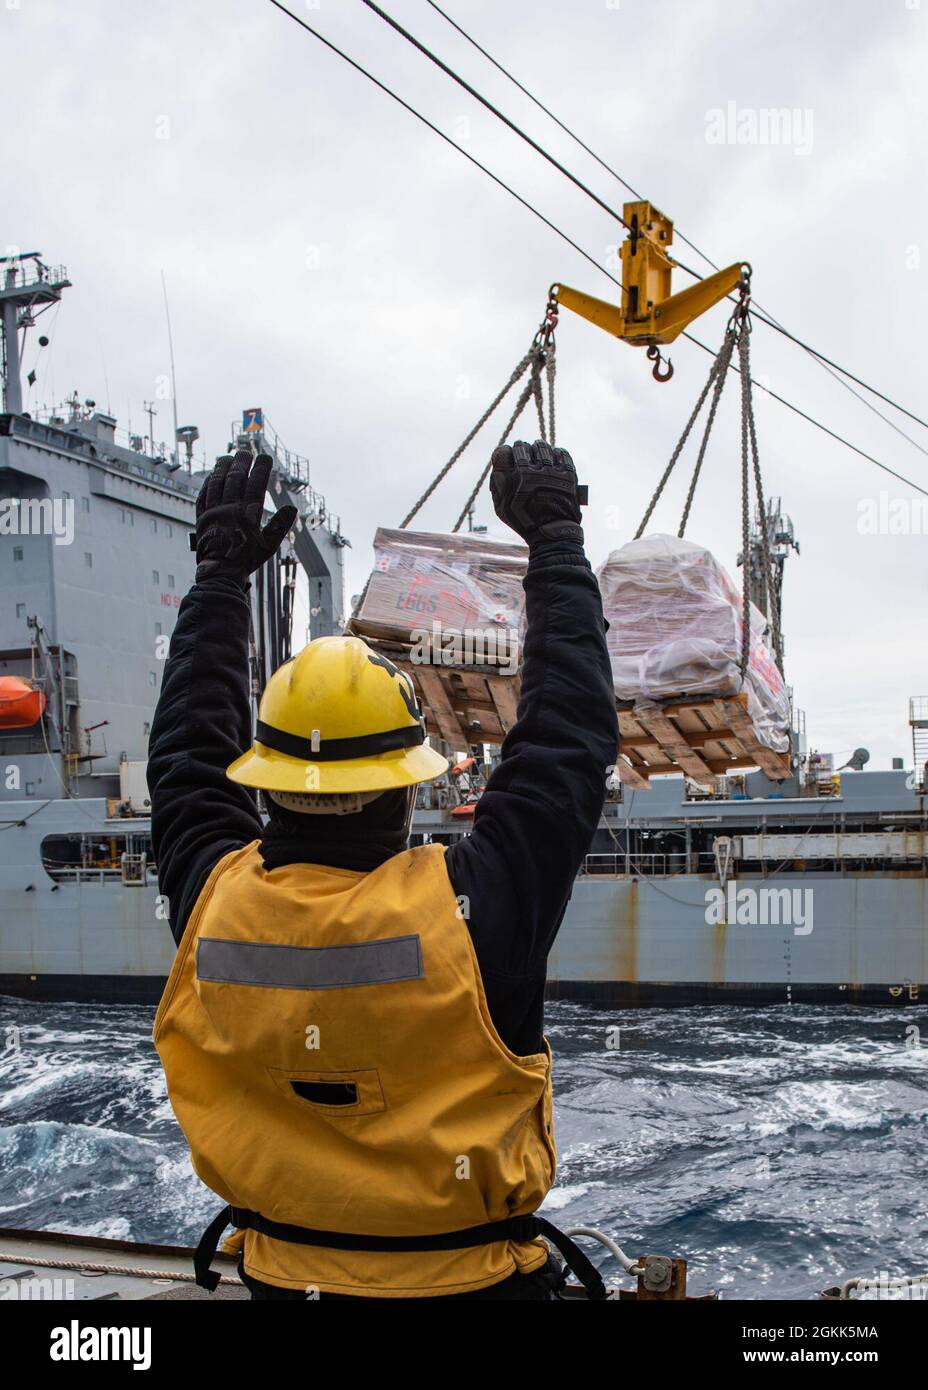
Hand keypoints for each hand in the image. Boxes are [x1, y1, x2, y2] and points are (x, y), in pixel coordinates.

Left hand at [191, 450, 296, 581]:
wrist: (220, 571)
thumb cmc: (246, 559)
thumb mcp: (268, 545)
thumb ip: (279, 525)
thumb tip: (292, 509)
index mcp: (247, 513)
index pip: (256, 483)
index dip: (261, 468)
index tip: (265, 457)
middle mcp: (229, 508)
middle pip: (236, 478)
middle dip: (242, 462)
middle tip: (246, 452)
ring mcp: (213, 511)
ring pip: (218, 483)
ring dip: (223, 468)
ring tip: (227, 457)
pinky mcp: (201, 516)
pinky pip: (203, 494)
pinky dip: (208, 483)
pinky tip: (212, 476)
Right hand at [489, 439, 584, 548]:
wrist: (552, 533)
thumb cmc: (524, 521)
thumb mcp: (500, 507)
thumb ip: (496, 484)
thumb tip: (498, 463)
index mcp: (509, 480)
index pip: (502, 451)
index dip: (505, 453)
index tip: (509, 457)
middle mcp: (528, 472)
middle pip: (521, 446)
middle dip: (521, 449)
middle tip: (523, 455)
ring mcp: (549, 471)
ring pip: (541, 446)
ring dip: (538, 449)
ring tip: (538, 455)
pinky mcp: (566, 473)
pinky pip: (561, 452)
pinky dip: (556, 453)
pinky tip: (553, 458)